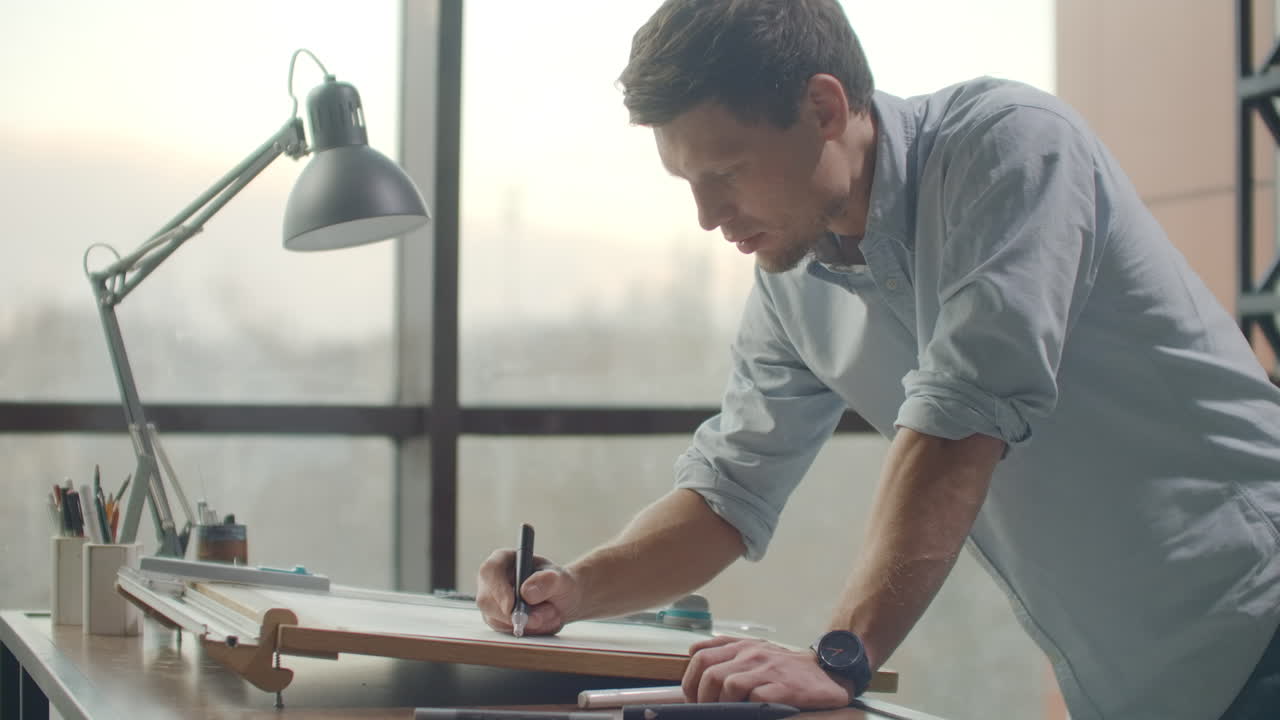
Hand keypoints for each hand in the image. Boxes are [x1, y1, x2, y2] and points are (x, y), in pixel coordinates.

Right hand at [475, 549, 580, 635]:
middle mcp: (492, 581)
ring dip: (526, 624)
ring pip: (496, 620)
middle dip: (513, 615)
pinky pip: (505, 631)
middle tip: (539, 619)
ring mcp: (492, 602)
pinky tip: (543, 622)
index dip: (498, 589)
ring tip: (550, 613)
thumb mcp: (560, 579)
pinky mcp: (496, 619)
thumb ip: (546, 581)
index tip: (511, 606)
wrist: (563, 599)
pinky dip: (527, 631)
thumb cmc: (558, 583)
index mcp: (503, 560)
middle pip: (486, 600)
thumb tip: (526, 592)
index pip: (490, 571)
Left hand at [682, 636, 851, 708]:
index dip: (690, 679)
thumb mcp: (756, 650)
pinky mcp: (784, 686)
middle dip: (701, 697)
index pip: (700, 655)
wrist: (827, 671)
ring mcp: (767, 669)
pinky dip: (747, 708)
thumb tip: (695, 657)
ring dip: (722, 705)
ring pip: (729, 685)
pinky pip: (755, 697)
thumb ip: (728, 651)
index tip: (692, 698)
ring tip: (726, 714)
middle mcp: (752, 653)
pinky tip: (750, 713)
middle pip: (709, 672)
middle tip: (706, 711)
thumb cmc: (786, 666)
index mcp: (741, 645)